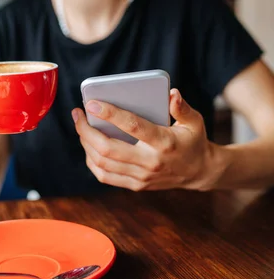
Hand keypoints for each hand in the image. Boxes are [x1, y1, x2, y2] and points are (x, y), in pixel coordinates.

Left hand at [72, 89, 214, 190]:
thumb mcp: (194, 121)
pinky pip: (106, 176)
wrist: (200, 172)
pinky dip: (92, 161)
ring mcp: (142, 176)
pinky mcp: (136, 185)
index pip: (133, 126)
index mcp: (164, 142)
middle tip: (77, 114)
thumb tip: (171, 93)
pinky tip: (88, 145)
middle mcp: (150, 162)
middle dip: (87, 131)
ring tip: (80, 126)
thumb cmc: (193, 141)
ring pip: (103, 164)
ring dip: (86, 144)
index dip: (110, 114)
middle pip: (109, 149)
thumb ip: (182, 108)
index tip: (92, 103)